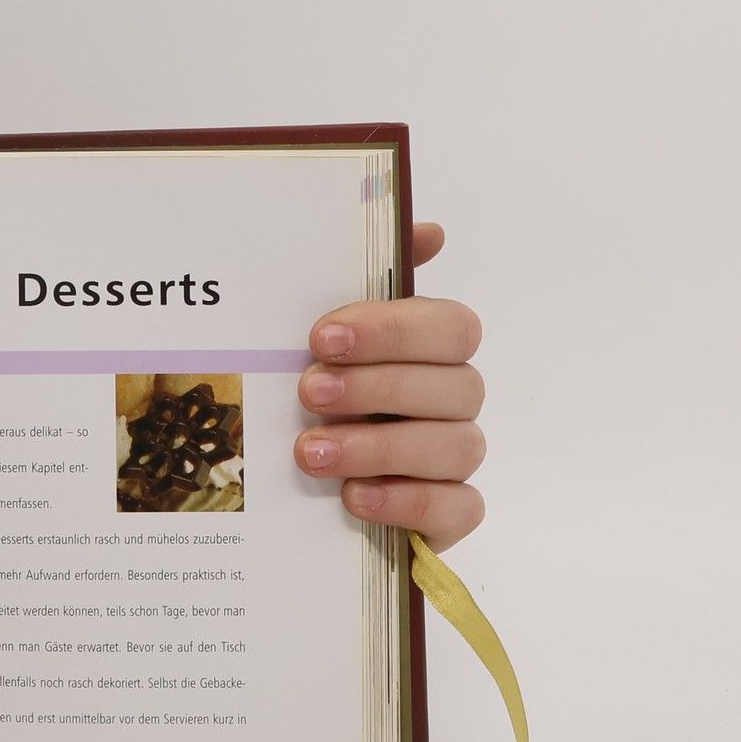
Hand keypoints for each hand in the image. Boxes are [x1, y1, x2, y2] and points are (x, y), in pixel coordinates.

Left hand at [294, 222, 484, 548]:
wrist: (282, 472)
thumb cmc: (312, 382)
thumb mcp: (322, 329)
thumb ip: (366, 274)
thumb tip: (429, 229)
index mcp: (430, 346)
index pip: (450, 326)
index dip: (392, 330)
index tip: (321, 336)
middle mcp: (452, 397)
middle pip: (456, 385)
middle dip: (378, 387)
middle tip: (309, 391)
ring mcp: (453, 456)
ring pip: (456, 446)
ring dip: (380, 446)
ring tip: (312, 451)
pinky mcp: (448, 512)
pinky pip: (457, 508)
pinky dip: (408, 502)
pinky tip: (354, 496)